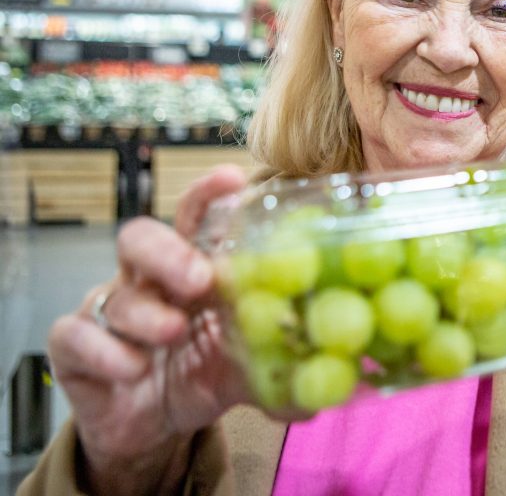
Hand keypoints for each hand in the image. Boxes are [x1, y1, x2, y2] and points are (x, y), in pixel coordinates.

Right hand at [47, 166, 247, 494]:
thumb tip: (327, 391)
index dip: (208, 195)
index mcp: (191, 272)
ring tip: (174, 333)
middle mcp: (147, 281)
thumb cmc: (200, 377)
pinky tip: (133, 368)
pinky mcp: (73, 347)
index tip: (232, 178)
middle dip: (169, 252)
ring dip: (148, 314)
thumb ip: (278, 372)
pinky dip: (106, 351)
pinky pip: (76, 336)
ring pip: (115, 294)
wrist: (149, 430)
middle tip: (200, 278)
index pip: (195, 220)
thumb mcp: (243, 373)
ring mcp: (108, 311)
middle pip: (141, 239)